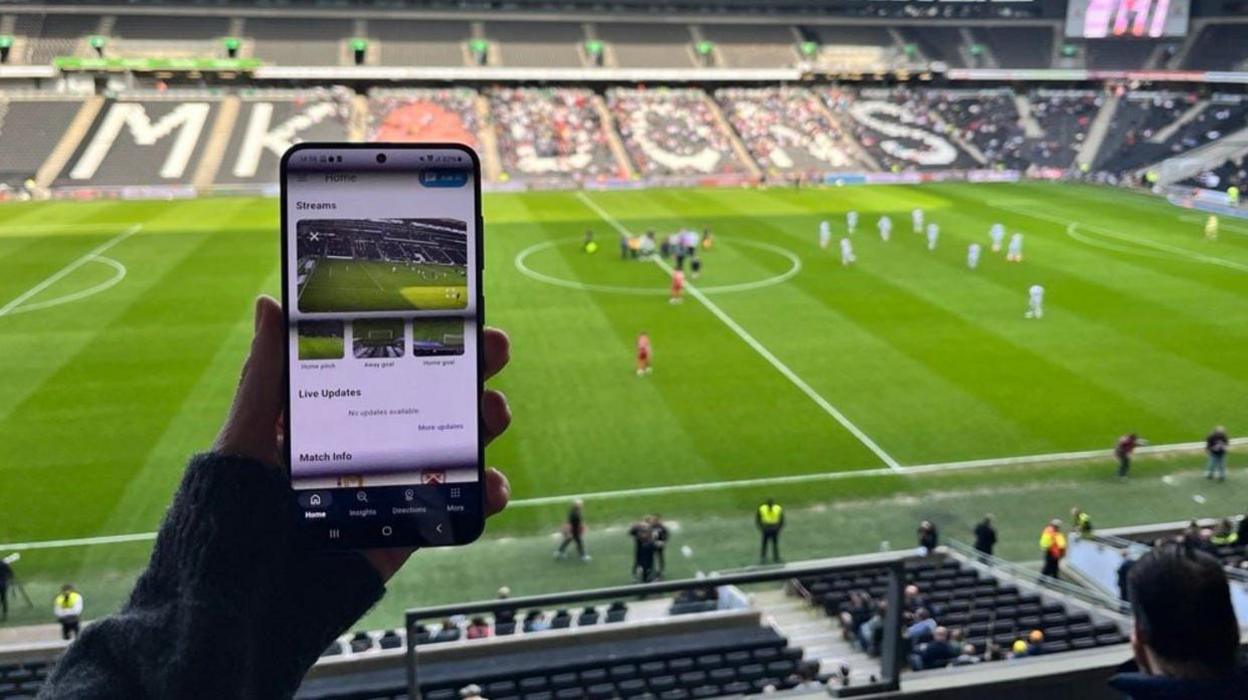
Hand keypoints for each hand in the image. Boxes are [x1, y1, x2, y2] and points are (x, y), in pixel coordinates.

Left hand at [215, 296, 511, 581]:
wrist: (239, 602)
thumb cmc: (232, 510)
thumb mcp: (247, 434)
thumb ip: (266, 375)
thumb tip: (269, 304)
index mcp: (334, 412)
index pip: (386, 364)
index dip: (424, 336)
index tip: (455, 311)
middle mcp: (369, 444)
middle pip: (430, 398)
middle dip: (469, 370)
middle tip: (492, 349)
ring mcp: (392, 486)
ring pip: (454, 446)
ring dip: (483, 424)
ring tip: (492, 415)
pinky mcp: (405, 528)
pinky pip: (455, 506)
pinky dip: (484, 494)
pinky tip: (491, 485)